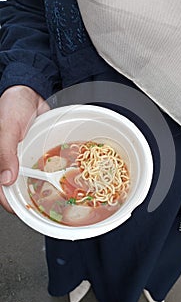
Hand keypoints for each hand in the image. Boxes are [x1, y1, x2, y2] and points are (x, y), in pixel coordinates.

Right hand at [0, 86, 49, 212]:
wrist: (30, 91)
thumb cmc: (11, 105)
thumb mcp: (7, 128)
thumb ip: (5, 153)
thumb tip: (6, 180)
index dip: (8, 201)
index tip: (21, 210)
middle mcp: (7, 160)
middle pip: (13, 186)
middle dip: (25, 197)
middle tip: (41, 206)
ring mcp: (20, 157)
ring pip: (26, 179)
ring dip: (36, 187)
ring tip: (51, 197)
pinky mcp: (33, 152)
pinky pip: (38, 166)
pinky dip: (44, 173)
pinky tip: (55, 179)